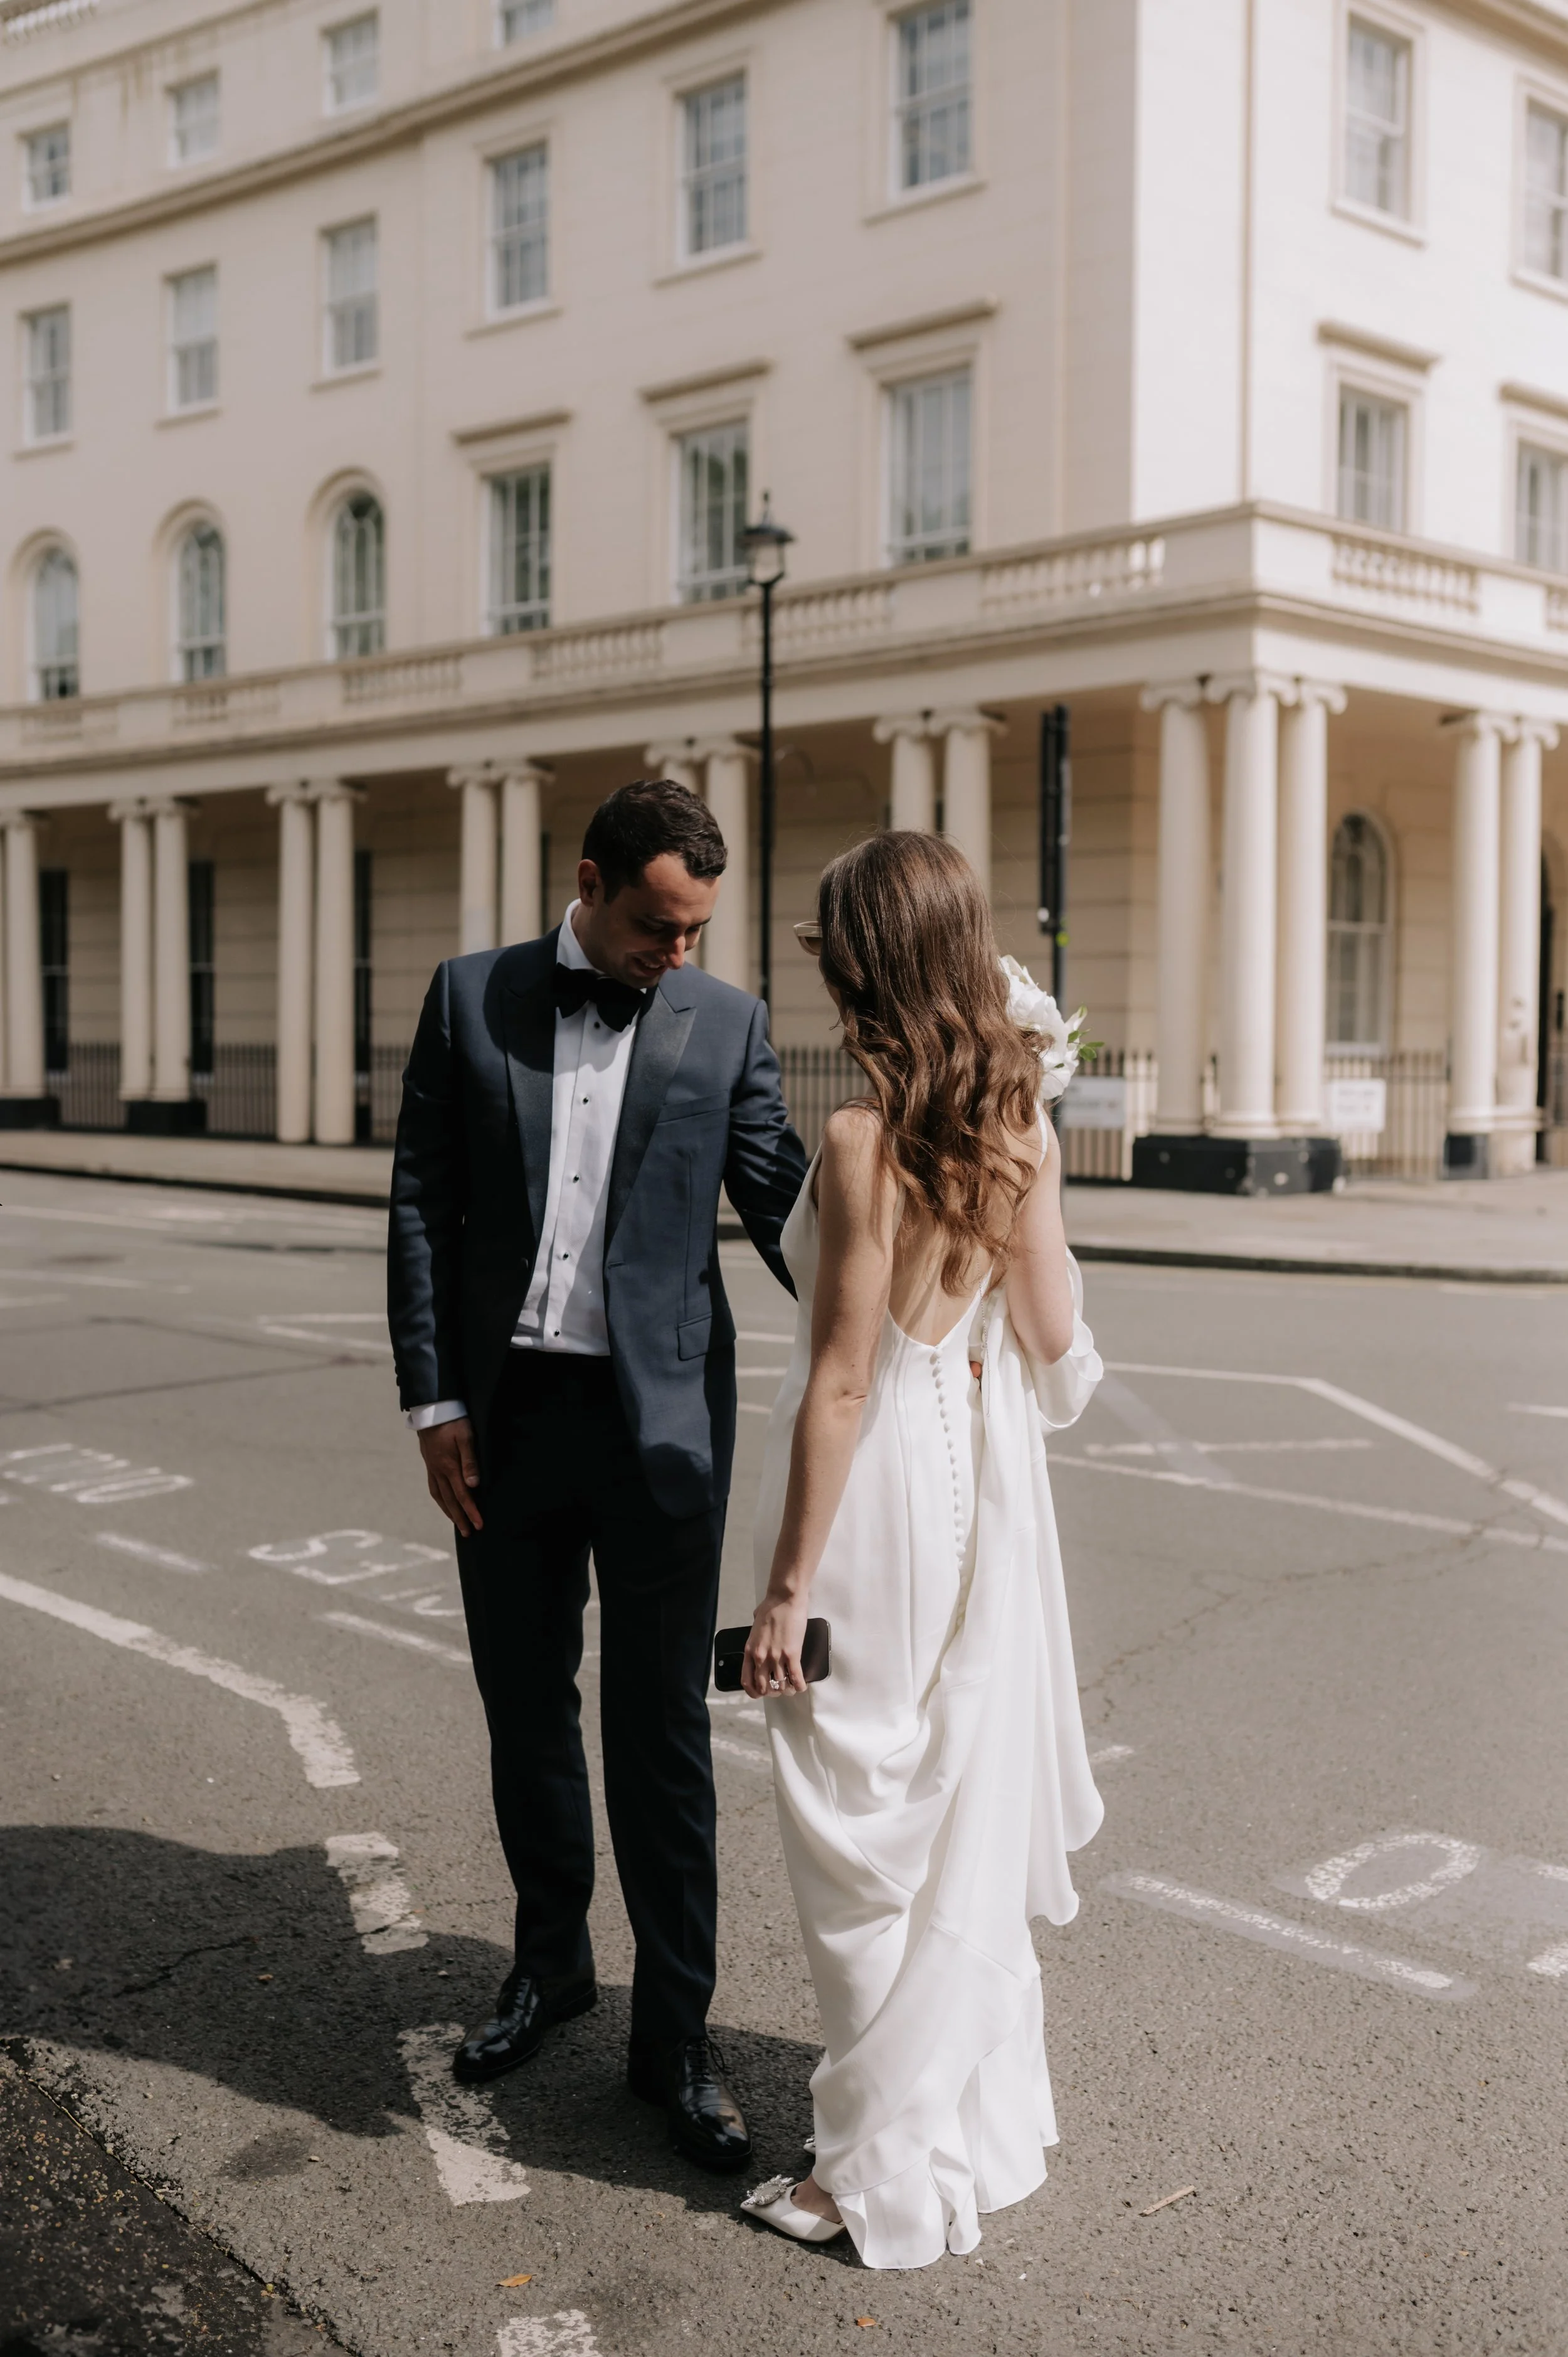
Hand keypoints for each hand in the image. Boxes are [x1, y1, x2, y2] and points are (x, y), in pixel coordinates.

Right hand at [418, 1416, 483, 1534]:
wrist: (432, 1410)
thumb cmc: (453, 1421)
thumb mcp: (466, 1436)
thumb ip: (470, 1460)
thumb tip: (474, 1484)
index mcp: (449, 1467)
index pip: (463, 1495)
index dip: (471, 1511)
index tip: (479, 1524)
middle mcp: (439, 1471)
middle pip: (451, 1501)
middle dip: (460, 1518)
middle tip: (469, 1533)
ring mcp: (432, 1469)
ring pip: (440, 1496)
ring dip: (449, 1512)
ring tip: (457, 1524)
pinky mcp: (430, 1464)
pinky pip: (433, 1488)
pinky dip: (440, 1500)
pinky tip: (444, 1503)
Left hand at [742, 1592, 809, 1697]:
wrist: (784, 1598)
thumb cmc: (771, 1606)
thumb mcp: (755, 1624)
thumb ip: (756, 1635)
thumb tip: (759, 1634)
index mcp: (750, 1650)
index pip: (747, 1681)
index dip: (754, 1692)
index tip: (761, 1692)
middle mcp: (761, 1657)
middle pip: (764, 1688)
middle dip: (772, 1692)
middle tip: (779, 1689)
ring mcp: (776, 1657)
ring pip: (781, 1685)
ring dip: (787, 1689)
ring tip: (792, 1687)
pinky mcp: (792, 1654)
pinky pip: (796, 1678)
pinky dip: (799, 1685)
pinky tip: (801, 1686)